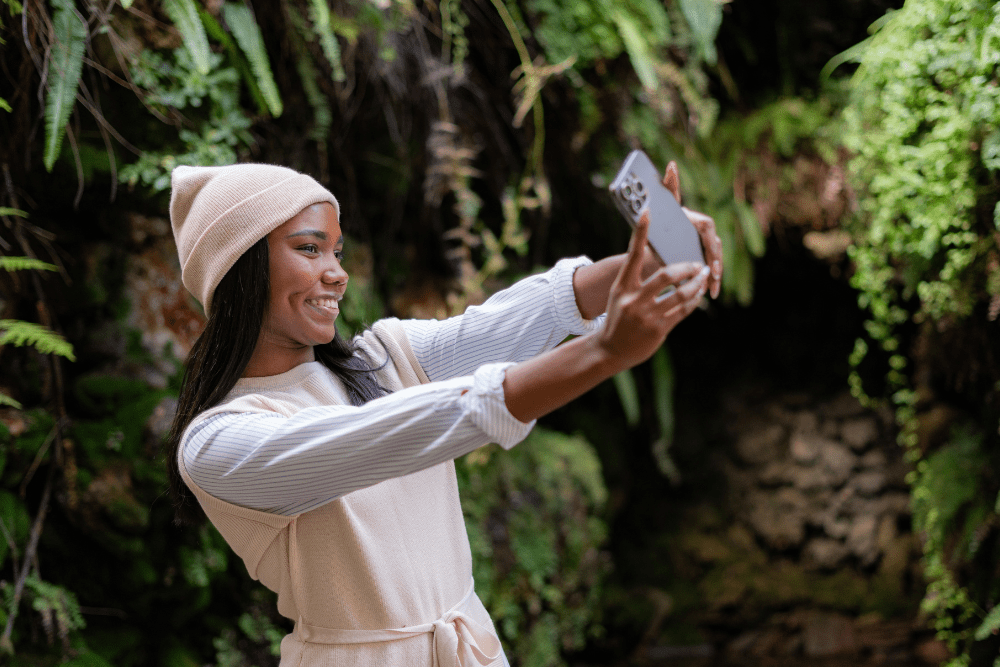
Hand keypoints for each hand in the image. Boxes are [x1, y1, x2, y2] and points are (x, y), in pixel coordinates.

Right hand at [598, 212, 708, 370]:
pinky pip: (683, 311)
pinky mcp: (658, 330)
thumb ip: (636, 279)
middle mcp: (633, 300)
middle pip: (666, 275)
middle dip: (686, 268)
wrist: (609, 350)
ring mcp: (646, 316)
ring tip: (703, 276)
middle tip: (697, 263)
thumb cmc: (618, 317)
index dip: (640, 233)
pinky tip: (698, 294)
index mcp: (622, 286)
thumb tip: (656, 259)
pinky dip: (694, 300)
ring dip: (696, 284)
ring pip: (681, 294)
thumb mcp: (620, 295)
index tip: (647, 211)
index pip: (632, 254)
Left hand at [662, 161, 722, 298]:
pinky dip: (711, 282)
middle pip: (714, 246)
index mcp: (694, 220)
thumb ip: (668, 188)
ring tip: (712, 289)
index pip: (707, 227)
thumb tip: (672, 166)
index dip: (711, 240)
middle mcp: (702, 232)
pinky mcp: (702, 258)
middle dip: (715, 261)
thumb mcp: (662, 207)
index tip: (711, 252)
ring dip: (715, 275)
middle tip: (713, 273)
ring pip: (715, 260)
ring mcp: (704, 245)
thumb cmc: (658, 220)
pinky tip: (711, 294)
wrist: (654, 239)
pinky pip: (711, 270)